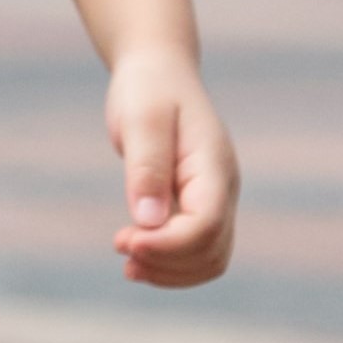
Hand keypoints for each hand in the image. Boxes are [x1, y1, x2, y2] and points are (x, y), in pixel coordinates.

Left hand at [106, 51, 236, 286]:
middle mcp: (222, 188)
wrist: (158, 71)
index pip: (206, 226)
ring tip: (127, 264)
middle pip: (211, 251)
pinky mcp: (198, 206)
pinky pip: (197, 251)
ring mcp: (214, 200)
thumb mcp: (142, 120)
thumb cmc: (149, 89)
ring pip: (210, 260)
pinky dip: (170, 264)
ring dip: (170, 271)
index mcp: (213, 166)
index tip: (124, 241)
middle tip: (120, 245)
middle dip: (166, 262)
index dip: (167, 245)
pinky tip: (136, 257)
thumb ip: (146, 168)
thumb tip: (148, 221)